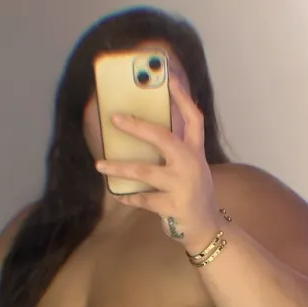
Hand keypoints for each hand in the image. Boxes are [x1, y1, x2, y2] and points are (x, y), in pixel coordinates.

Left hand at [95, 75, 221, 252]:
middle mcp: (191, 164)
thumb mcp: (191, 167)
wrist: (207, 228)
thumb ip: (175, 150)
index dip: (182, 98)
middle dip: (137, 127)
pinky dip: (128, 196)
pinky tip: (118, 194)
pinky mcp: (173, 206)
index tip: (169, 78)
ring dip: (119, 168)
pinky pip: (143, 199)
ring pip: (145, 171)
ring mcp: (182, 186)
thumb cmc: (193, 193)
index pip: (193, 118)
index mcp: (196, 152)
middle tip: (114, 118)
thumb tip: (143, 131)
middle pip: (163, 138)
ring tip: (99, 165)